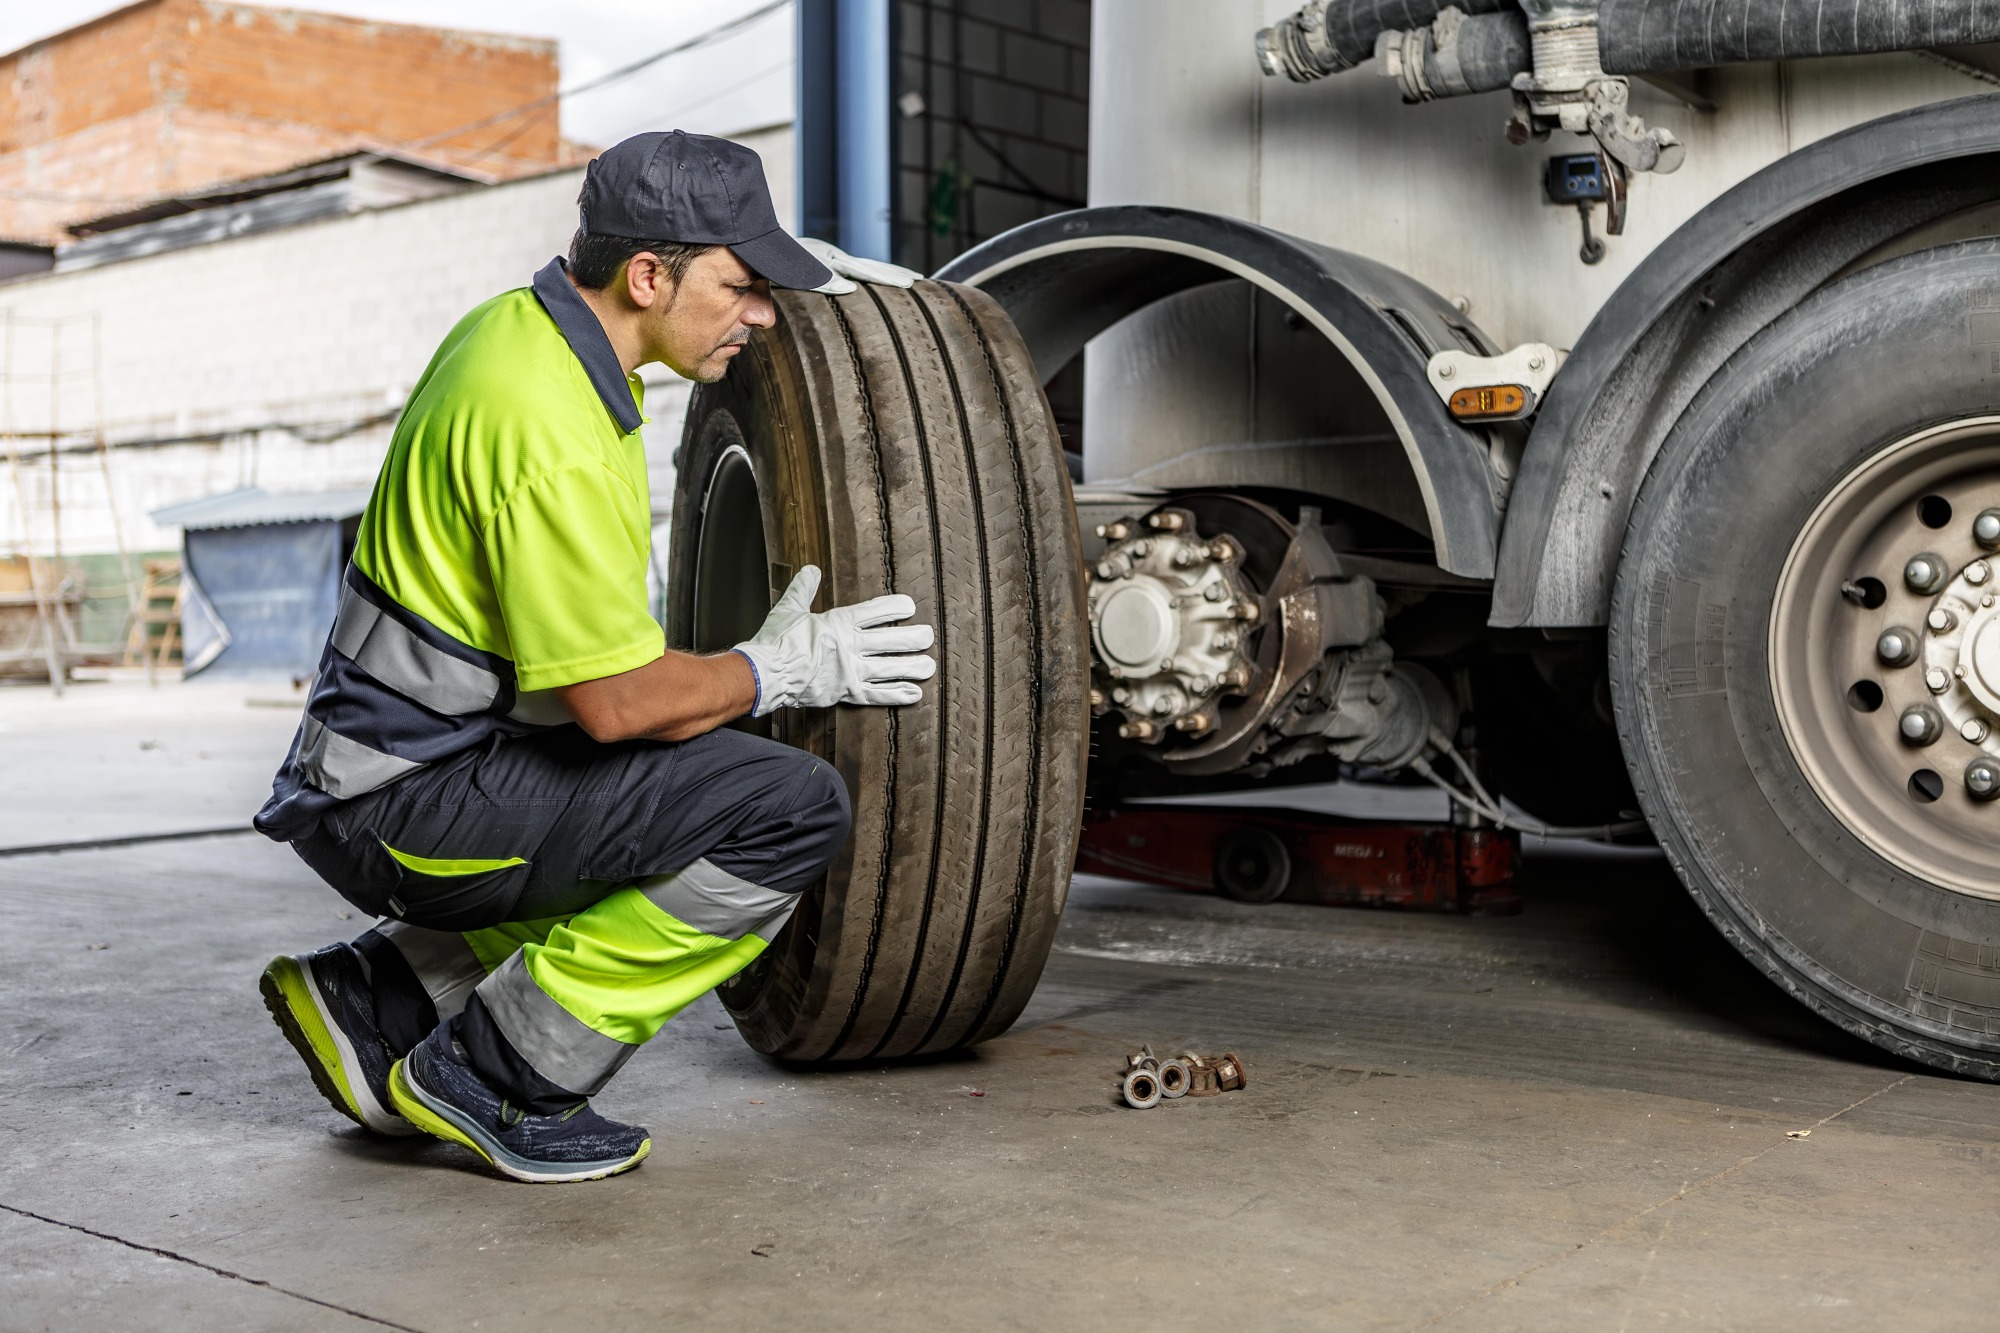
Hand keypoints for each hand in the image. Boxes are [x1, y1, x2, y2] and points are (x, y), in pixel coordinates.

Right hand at [732, 566, 935, 715]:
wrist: (765, 673)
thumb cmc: (775, 642)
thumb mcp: (789, 608)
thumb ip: (804, 588)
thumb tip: (811, 570)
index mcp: (838, 623)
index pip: (874, 612)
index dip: (894, 609)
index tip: (910, 607)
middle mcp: (849, 646)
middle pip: (888, 641)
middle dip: (911, 639)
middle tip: (929, 636)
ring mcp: (849, 671)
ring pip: (888, 668)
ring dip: (911, 667)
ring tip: (930, 666)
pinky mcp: (845, 692)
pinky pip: (876, 694)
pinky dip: (896, 694)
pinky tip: (914, 693)